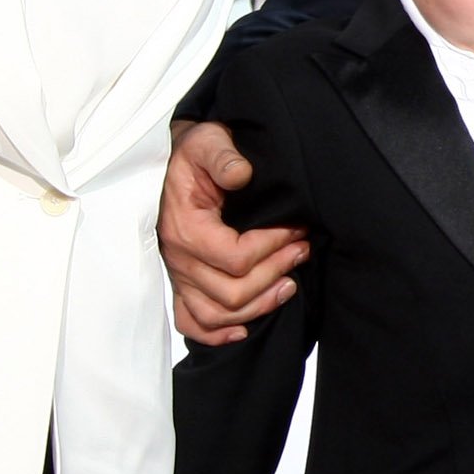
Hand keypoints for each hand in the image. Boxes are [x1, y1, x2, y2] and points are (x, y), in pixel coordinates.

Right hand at [160, 121, 307, 344]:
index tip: (297, 229)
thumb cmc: (193, 153)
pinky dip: (217, 332)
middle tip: (302, 250)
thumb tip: (242, 174)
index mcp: (186, 228)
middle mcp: (179, 258)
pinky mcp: (181, 282)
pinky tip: (244, 328)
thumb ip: (223, 155)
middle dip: (275, 273)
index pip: (235, 258)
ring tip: (289, 284)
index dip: (272, 247)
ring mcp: (178, 275)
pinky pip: (191, 322)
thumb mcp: (207, 140)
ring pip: (215, 315)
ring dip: (257, 305)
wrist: (171, 162)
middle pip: (230, 292)